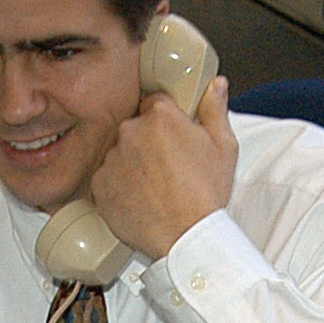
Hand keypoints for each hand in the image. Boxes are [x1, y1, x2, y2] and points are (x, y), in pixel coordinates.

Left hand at [89, 72, 235, 264]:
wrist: (186, 237)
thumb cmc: (206, 195)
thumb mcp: (224, 148)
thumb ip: (215, 110)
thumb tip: (216, 85)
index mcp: (161, 117)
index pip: (155, 103)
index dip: (165, 122)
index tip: (172, 137)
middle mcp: (131, 132)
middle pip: (135, 129)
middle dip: (147, 144)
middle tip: (166, 169)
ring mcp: (112, 159)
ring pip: (120, 154)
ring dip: (132, 165)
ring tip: (153, 188)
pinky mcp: (99, 186)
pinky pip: (106, 180)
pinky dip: (119, 188)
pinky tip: (139, 200)